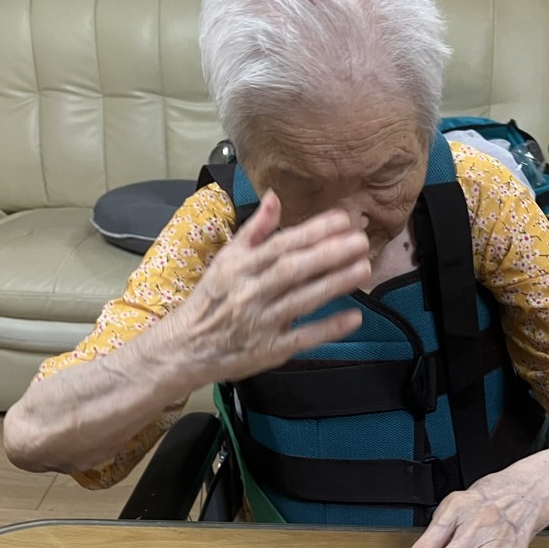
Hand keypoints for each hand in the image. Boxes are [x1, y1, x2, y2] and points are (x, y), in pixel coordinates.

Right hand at [171, 191, 369, 386]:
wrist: (185, 348)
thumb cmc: (211, 300)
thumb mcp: (225, 260)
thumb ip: (254, 230)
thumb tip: (275, 197)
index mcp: (239, 267)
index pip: (280, 245)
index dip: (312, 231)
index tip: (341, 219)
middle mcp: (250, 292)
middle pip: (293, 269)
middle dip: (329, 253)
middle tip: (360, 240)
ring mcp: (261, 323)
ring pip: (301, 300)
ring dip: (334, 284)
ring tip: (363, 268)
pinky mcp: (270, 350)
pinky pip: (303, 338)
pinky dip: (328, 328)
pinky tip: (353, 316)